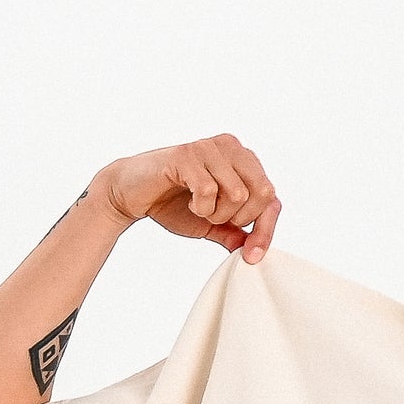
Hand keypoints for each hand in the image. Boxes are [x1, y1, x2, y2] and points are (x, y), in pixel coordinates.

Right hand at [94, 135, 280, 260]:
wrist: (131, 194)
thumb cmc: (172, 204)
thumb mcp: (211, 224)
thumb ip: (234, 233)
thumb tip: (256, 250)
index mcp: (244, 160)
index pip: (272, 198)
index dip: (265, 230)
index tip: (251, 256)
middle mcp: (231, 147)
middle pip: (263, 193)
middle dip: (240, 219)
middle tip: (215, 218)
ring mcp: (210, 148)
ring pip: (238, 194)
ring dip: (217, 214)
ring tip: (200, 209)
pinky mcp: (188, 154)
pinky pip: (209, 191)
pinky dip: (200, 208)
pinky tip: (189, 202)